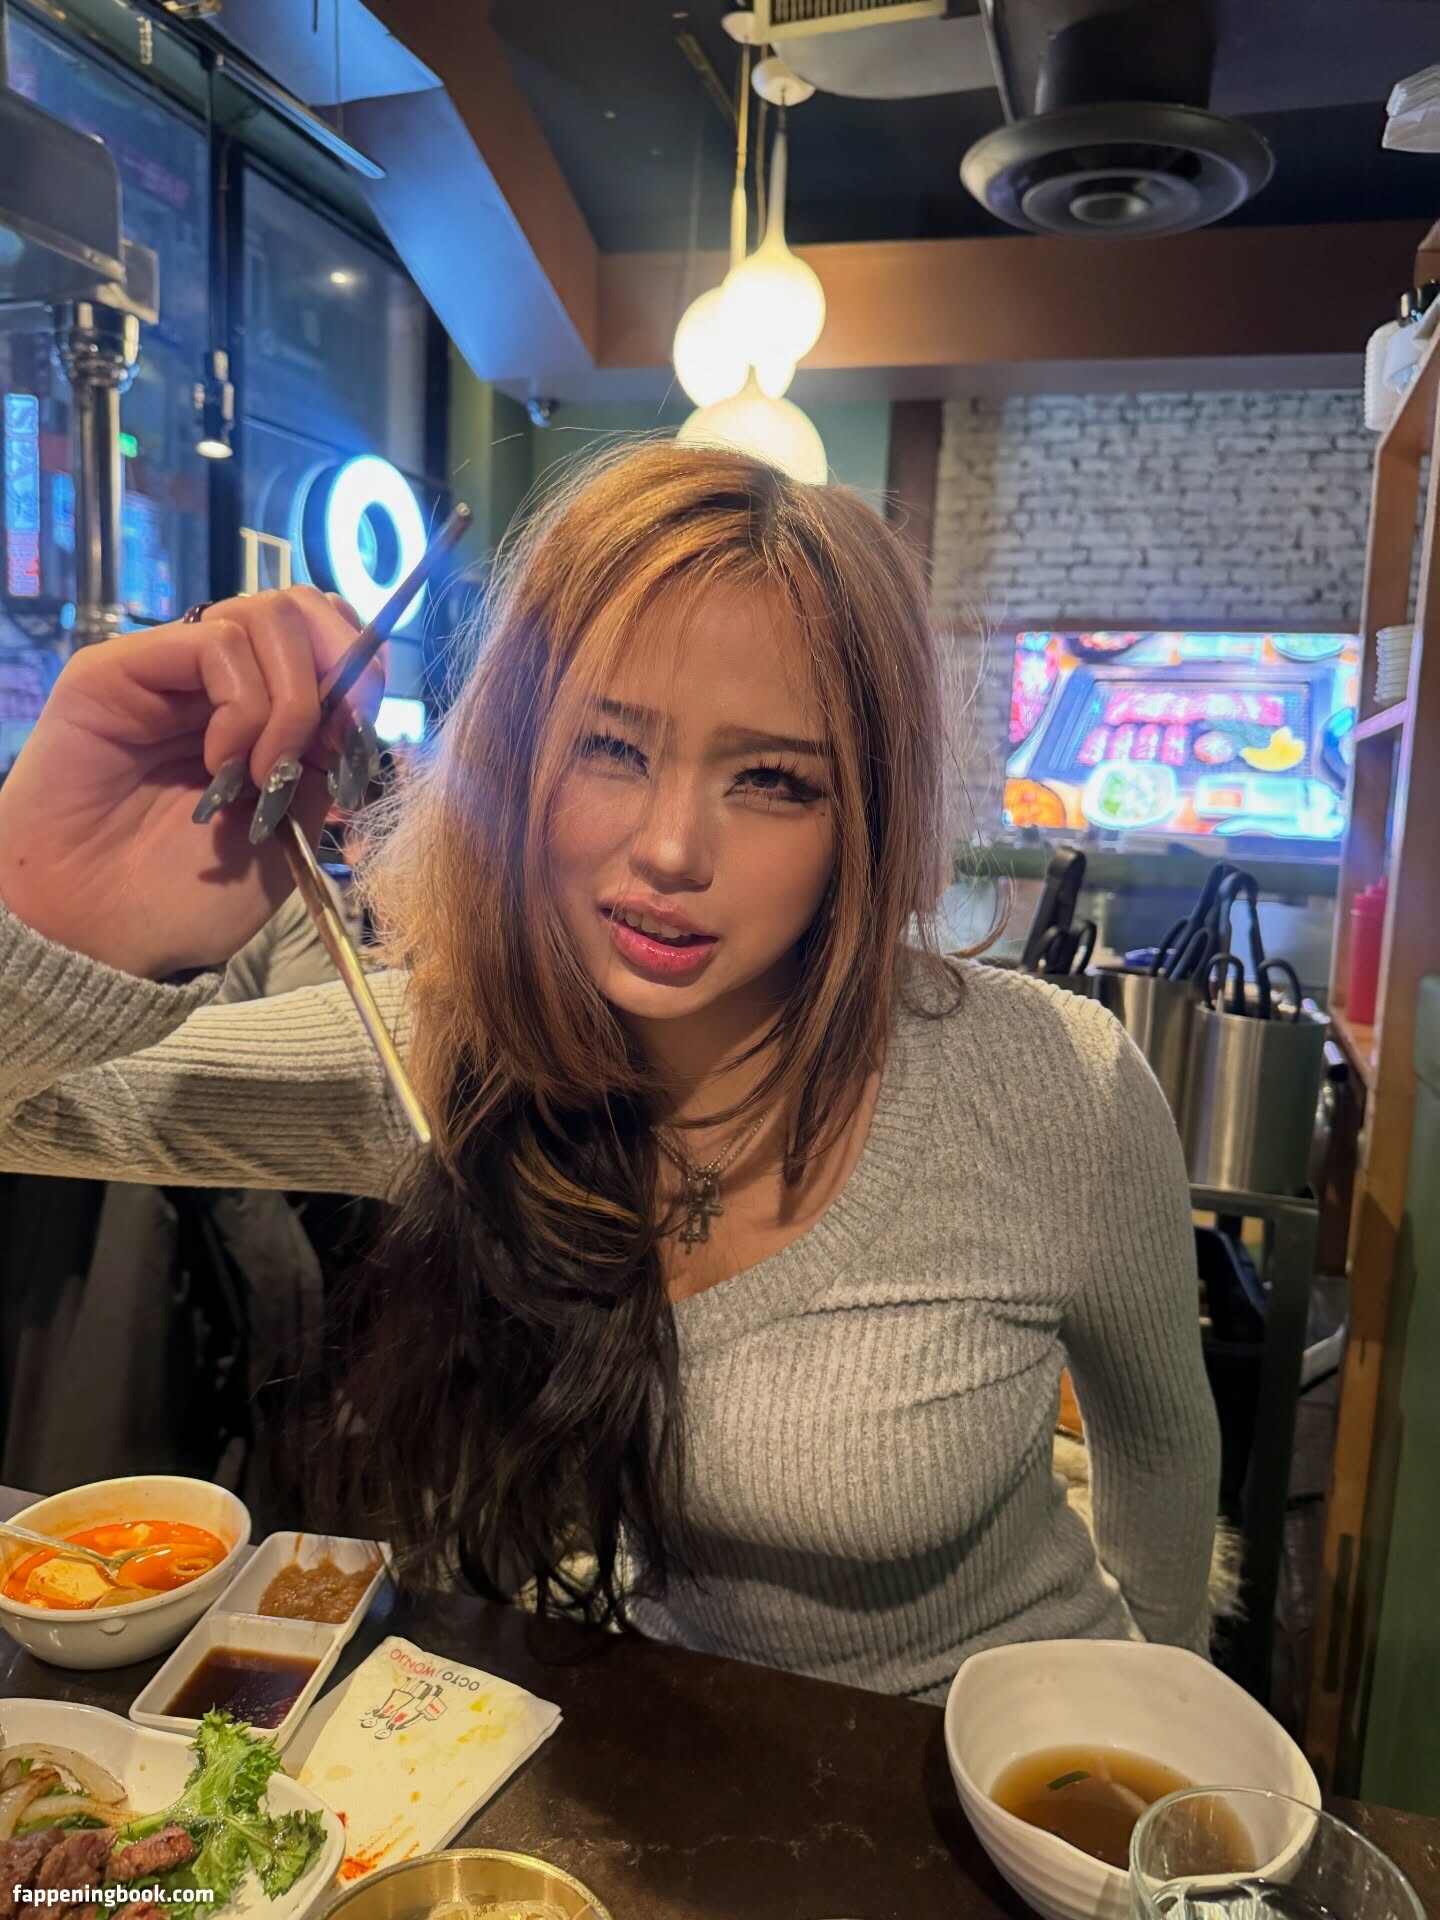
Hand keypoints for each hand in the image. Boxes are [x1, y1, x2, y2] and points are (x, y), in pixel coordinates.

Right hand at [0, 588, 383, 978]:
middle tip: (325, 746)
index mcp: (262, 712)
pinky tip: (221, 762)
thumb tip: (356, 705)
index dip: (360, 672)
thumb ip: (324, 761)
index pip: (326, 637)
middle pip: (301, 606)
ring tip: (263, 773)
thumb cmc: (185, 895)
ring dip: (289, 700)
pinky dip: (243, 702)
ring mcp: (169, 671)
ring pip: (265, 615)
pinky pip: (212, 642)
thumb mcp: (288, 830)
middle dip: (338, 669)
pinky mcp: (119, 669)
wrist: (102, 933)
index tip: (360, 742)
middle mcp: (216, 681)